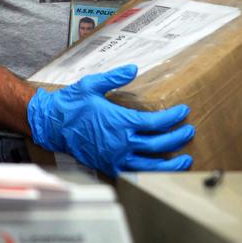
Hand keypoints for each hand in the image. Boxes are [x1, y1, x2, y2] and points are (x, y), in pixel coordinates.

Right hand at [27, 64, 194, 177]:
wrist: (52, 124)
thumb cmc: (72, 104)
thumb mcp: (92, 84)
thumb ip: (115, 77)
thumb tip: (133, 69)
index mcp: (119, 122)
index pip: (155, 122)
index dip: (172, 118)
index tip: (183, 112)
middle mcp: (120, 143)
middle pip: (158, 144)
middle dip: (177, 138)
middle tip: (189, 131)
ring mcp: (115, 157)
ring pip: (150, 165)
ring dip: (170, 163)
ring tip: (185, 160)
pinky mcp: (109, 166)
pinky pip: (135, 173)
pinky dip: (151, 173)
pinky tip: (159, 171)